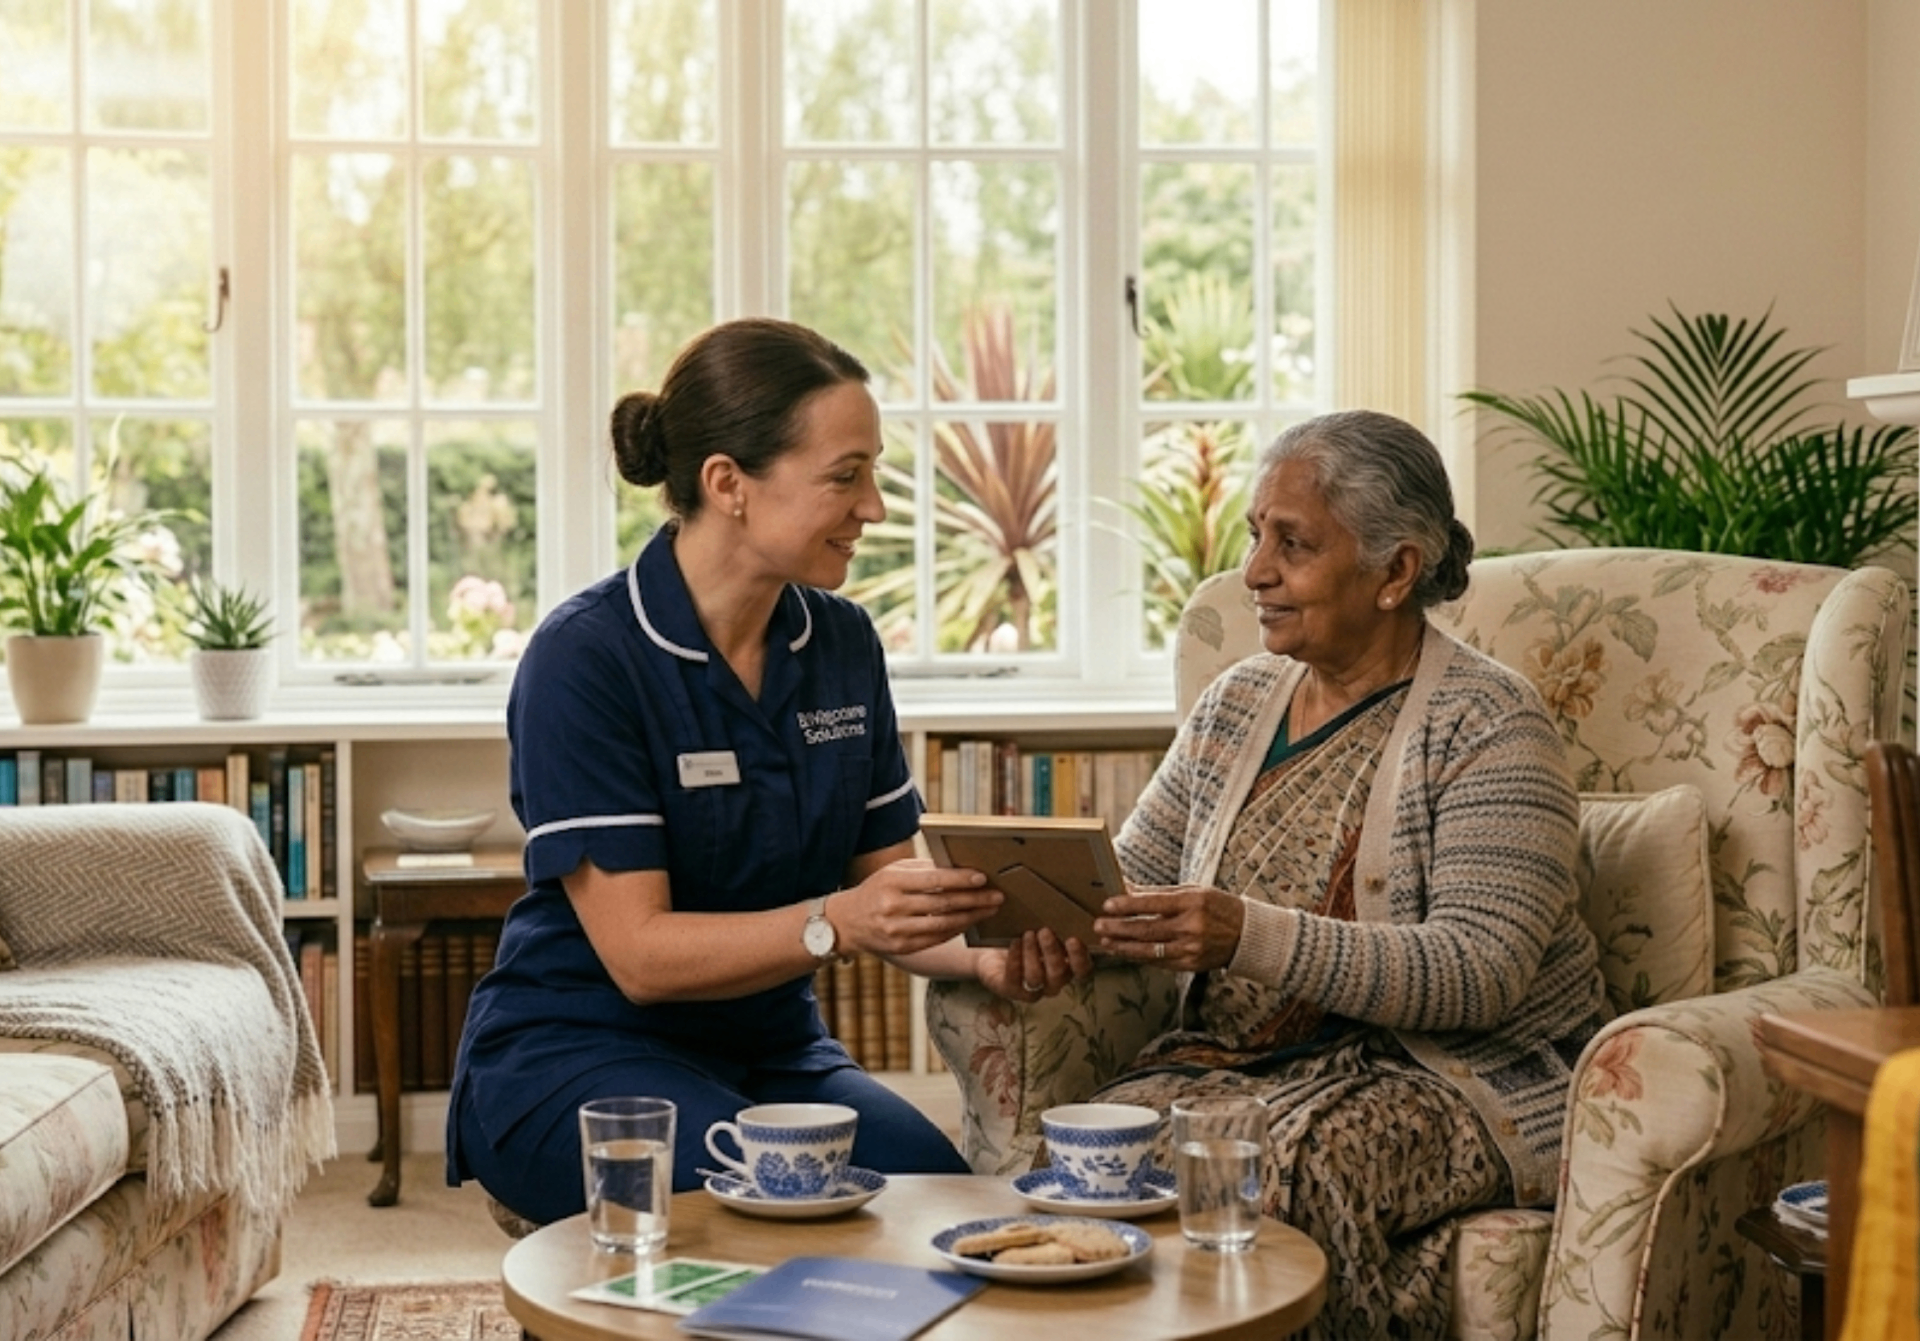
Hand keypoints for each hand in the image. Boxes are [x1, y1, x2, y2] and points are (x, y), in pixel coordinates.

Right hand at [834, 858, 1002, 956]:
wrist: (847, 922)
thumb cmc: (877, 889)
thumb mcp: (894, 872)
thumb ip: (923, 870)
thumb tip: (960, 868)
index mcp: (892, 882)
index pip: (933, 880)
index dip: (960, 880)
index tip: (982, 878)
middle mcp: (893, 907)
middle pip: (943, 904)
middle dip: (974, 900)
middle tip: (997, 896)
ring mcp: (897, 930)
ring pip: (943, 925)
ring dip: (971, 917)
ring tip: (990, 910)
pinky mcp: (902, 948)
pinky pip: (936, 939)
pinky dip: (957, 930)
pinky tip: (971, 922)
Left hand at [976, 928, 1094, 1002]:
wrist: (994, 951)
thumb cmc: (1026, 936)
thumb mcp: (1043, 930)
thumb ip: (1057, 926)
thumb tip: (1063, 909)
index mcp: (1067, 968)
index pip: (1082, 970)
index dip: (1079, 957)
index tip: (1073, 939)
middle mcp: (1052, 982)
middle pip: (1058, 973)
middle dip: (1052, 952)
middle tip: (1045, 931)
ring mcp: (1032, 990)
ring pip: (1036, 977)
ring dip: (1032, 953)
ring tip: (1028, 934)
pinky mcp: (1011, 990)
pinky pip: (1014, 978)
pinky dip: (1015, 958)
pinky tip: (1014, 942)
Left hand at [1092, 884, 1244, 972]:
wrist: (1247, 934)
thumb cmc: (1217, 906)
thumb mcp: (1193, 891)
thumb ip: (1160, 893)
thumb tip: (1128, 888)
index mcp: (1193, 902)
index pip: (1153, 904)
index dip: (1128, 905)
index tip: (1107, 905)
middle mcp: (1192, 926)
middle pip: (1148, 929)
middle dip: (1119, 928)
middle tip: (1098, 925)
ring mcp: (1192, 948)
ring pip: (1150, 950)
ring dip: (1124, 947)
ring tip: (1106, 942)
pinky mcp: (1191, 965)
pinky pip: (1160, 963)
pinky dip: (1140, 957)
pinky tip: (1126, 952)